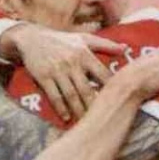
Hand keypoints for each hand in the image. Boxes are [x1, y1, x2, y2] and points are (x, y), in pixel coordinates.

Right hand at [0, 24, 127, 122]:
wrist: (32, 37)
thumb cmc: (63, 40)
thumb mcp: (85, 39)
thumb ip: (106, 45)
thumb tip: (126, 48)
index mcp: (85, 54)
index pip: (102, 74)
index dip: (111, 88)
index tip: (119, 101)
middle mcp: (72, 63)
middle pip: (87, 89)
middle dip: (95, 105)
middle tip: (104, 119)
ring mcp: (57, 70)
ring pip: (71, 95)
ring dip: (79, 110)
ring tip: (86, 122)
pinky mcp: (44, 76)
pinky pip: (54, 95)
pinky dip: (61, 108)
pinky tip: (67, 117)